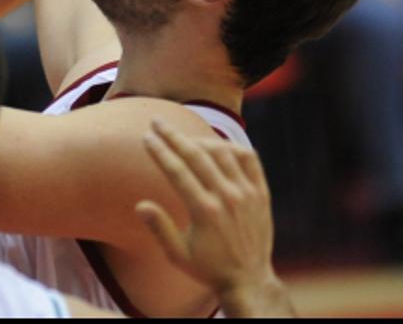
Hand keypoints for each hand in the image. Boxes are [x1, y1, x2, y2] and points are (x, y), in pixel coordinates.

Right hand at [136, 120, 276, 294]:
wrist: (249, 280)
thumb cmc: (209, 268)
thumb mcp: (178, 255)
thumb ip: (159, 228)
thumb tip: (140, 205)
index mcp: (204, 211)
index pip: (176, 170)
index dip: (160, 151)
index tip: (147, 137)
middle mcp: (226, 197)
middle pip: (196, 155)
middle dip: (173, 136)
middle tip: (158, 121)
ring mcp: (246, 193)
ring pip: (222, 152)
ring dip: (200, 139)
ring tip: (185, 136)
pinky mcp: (261, 194)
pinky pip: (249, 159)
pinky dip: (233, 147)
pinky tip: (219, 145)